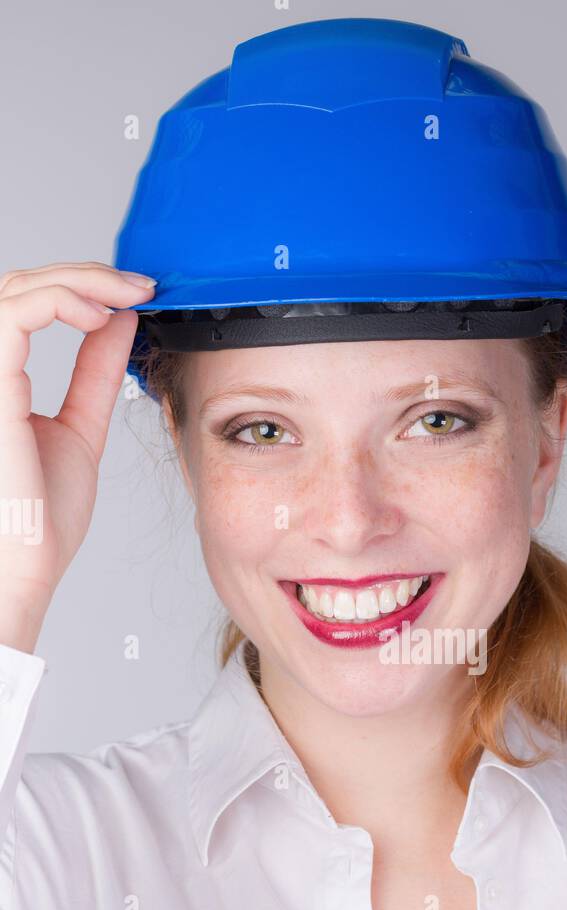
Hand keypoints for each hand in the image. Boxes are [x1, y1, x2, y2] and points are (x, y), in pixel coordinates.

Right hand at [0, 261, 154, 650]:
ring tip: (127, 296)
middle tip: (141, 286)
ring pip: (15, 286)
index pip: (26, 304)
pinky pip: (14, 313)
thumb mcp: (81, 428)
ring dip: (79, 279)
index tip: (135, 295)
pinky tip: (100, 315)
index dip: (80, 286)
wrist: (21, 568)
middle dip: (86, 274)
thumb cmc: (38, 518)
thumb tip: (120, 321)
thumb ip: (95, 373)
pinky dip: (62, 300)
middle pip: (20, 284)